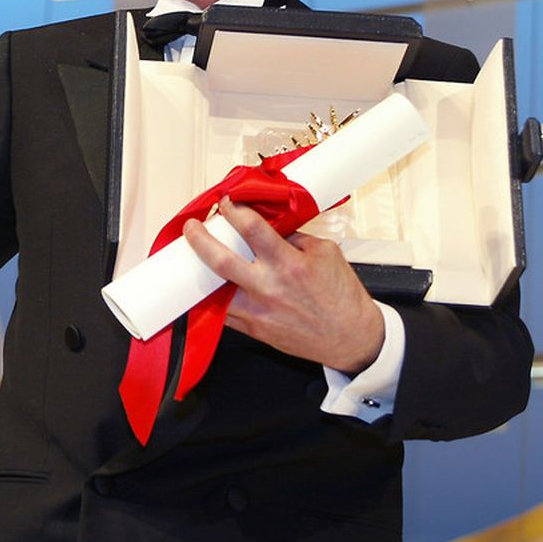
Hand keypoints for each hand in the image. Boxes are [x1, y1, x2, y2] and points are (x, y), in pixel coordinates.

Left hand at [182, 196, 384, 373]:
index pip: (251, 229)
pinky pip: (223, 312)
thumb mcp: (326, 253)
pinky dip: (214, 298)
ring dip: (202, 272)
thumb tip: (270, 225)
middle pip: (220, 259)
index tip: (226, 203)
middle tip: (192, 228)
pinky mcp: (253, 330)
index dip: (234, 211)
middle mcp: (269, 288)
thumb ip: (294, 237)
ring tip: (196, 257)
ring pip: (215, 290)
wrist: (351, 338)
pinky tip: (211, 285)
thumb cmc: (341, 298)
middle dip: (199, 239)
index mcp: (289, 264)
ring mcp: (257, 311)